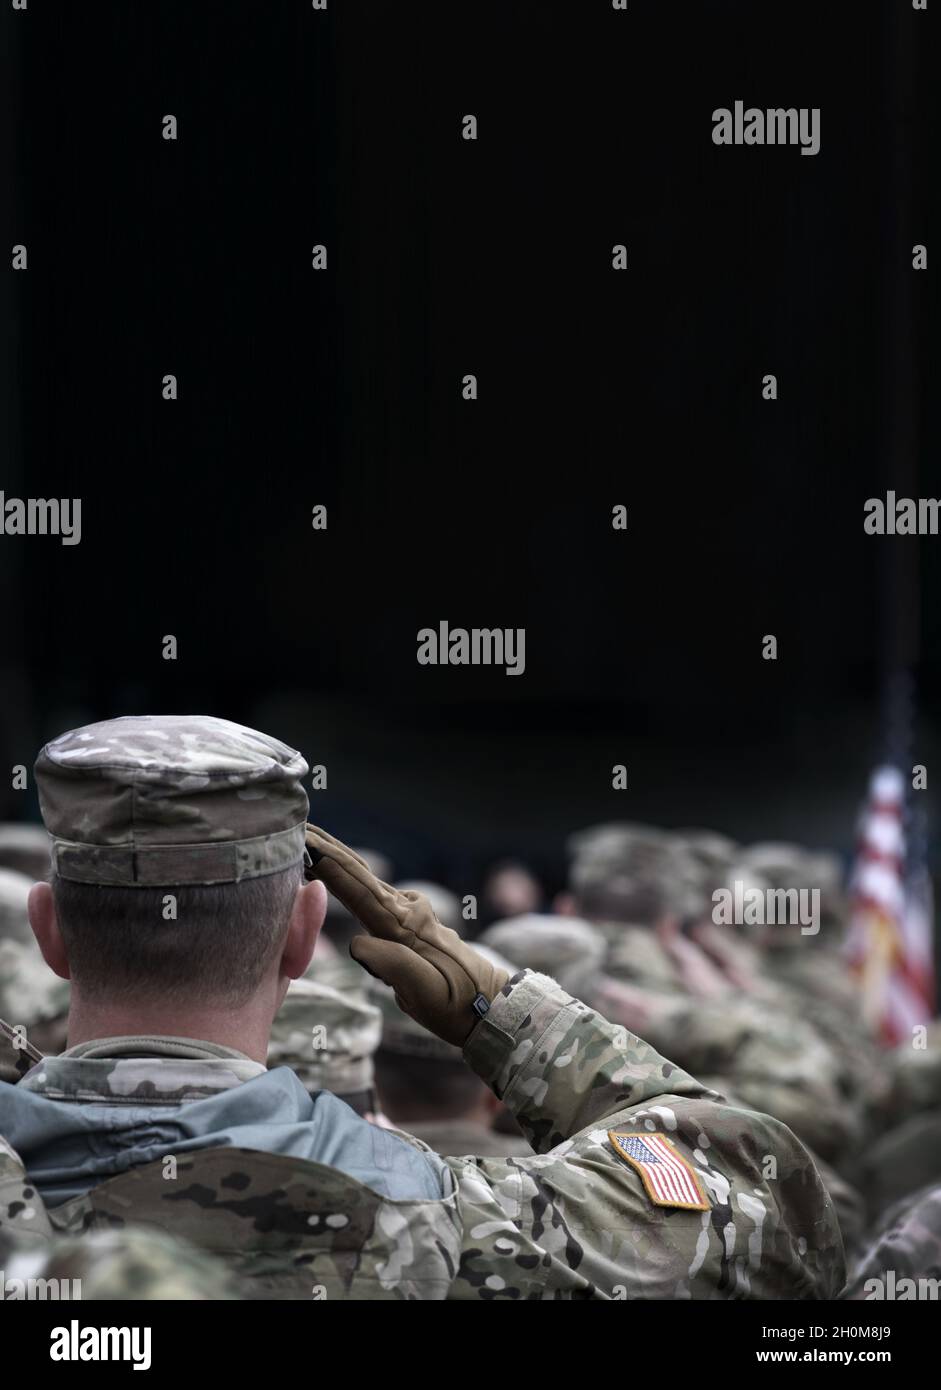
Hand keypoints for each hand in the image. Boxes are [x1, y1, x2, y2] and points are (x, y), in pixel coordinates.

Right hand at [304, 825, 509, 1045]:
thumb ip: (391, 965)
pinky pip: (373, 893)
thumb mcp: (423, 993)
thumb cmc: (454, 1002)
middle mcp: (405, 911)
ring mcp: (410, 912)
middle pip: (360, 874)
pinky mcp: (411, 919)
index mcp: (403, 927)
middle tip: (299, 825)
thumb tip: (356, 943)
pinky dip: (352, 877)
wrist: (488, 1003)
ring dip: (338, 858)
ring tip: (311, 840)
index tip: (306, 843)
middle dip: (329, 849)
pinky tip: (340, 871)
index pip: (359, 891)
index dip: (330, 867)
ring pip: (366, 879)